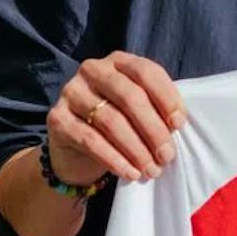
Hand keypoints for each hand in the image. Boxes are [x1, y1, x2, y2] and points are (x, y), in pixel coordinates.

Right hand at [45, 52, 188, 185]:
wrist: (75, 151)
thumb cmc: (116, 125)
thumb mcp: (137, 111)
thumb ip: (155, 109)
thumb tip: (175, 125)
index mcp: (118, 62)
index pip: (146, 72)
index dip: (166, 98)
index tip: (179, 124)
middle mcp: (92, 70)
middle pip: (129, 97)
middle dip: (153, 129)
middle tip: (167, 155)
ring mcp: (72, 92)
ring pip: (111, 121)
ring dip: (136, 149)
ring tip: (151, 169)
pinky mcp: (57, 118)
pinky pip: (90, 141)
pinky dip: (114, 159)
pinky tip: (130, 173)